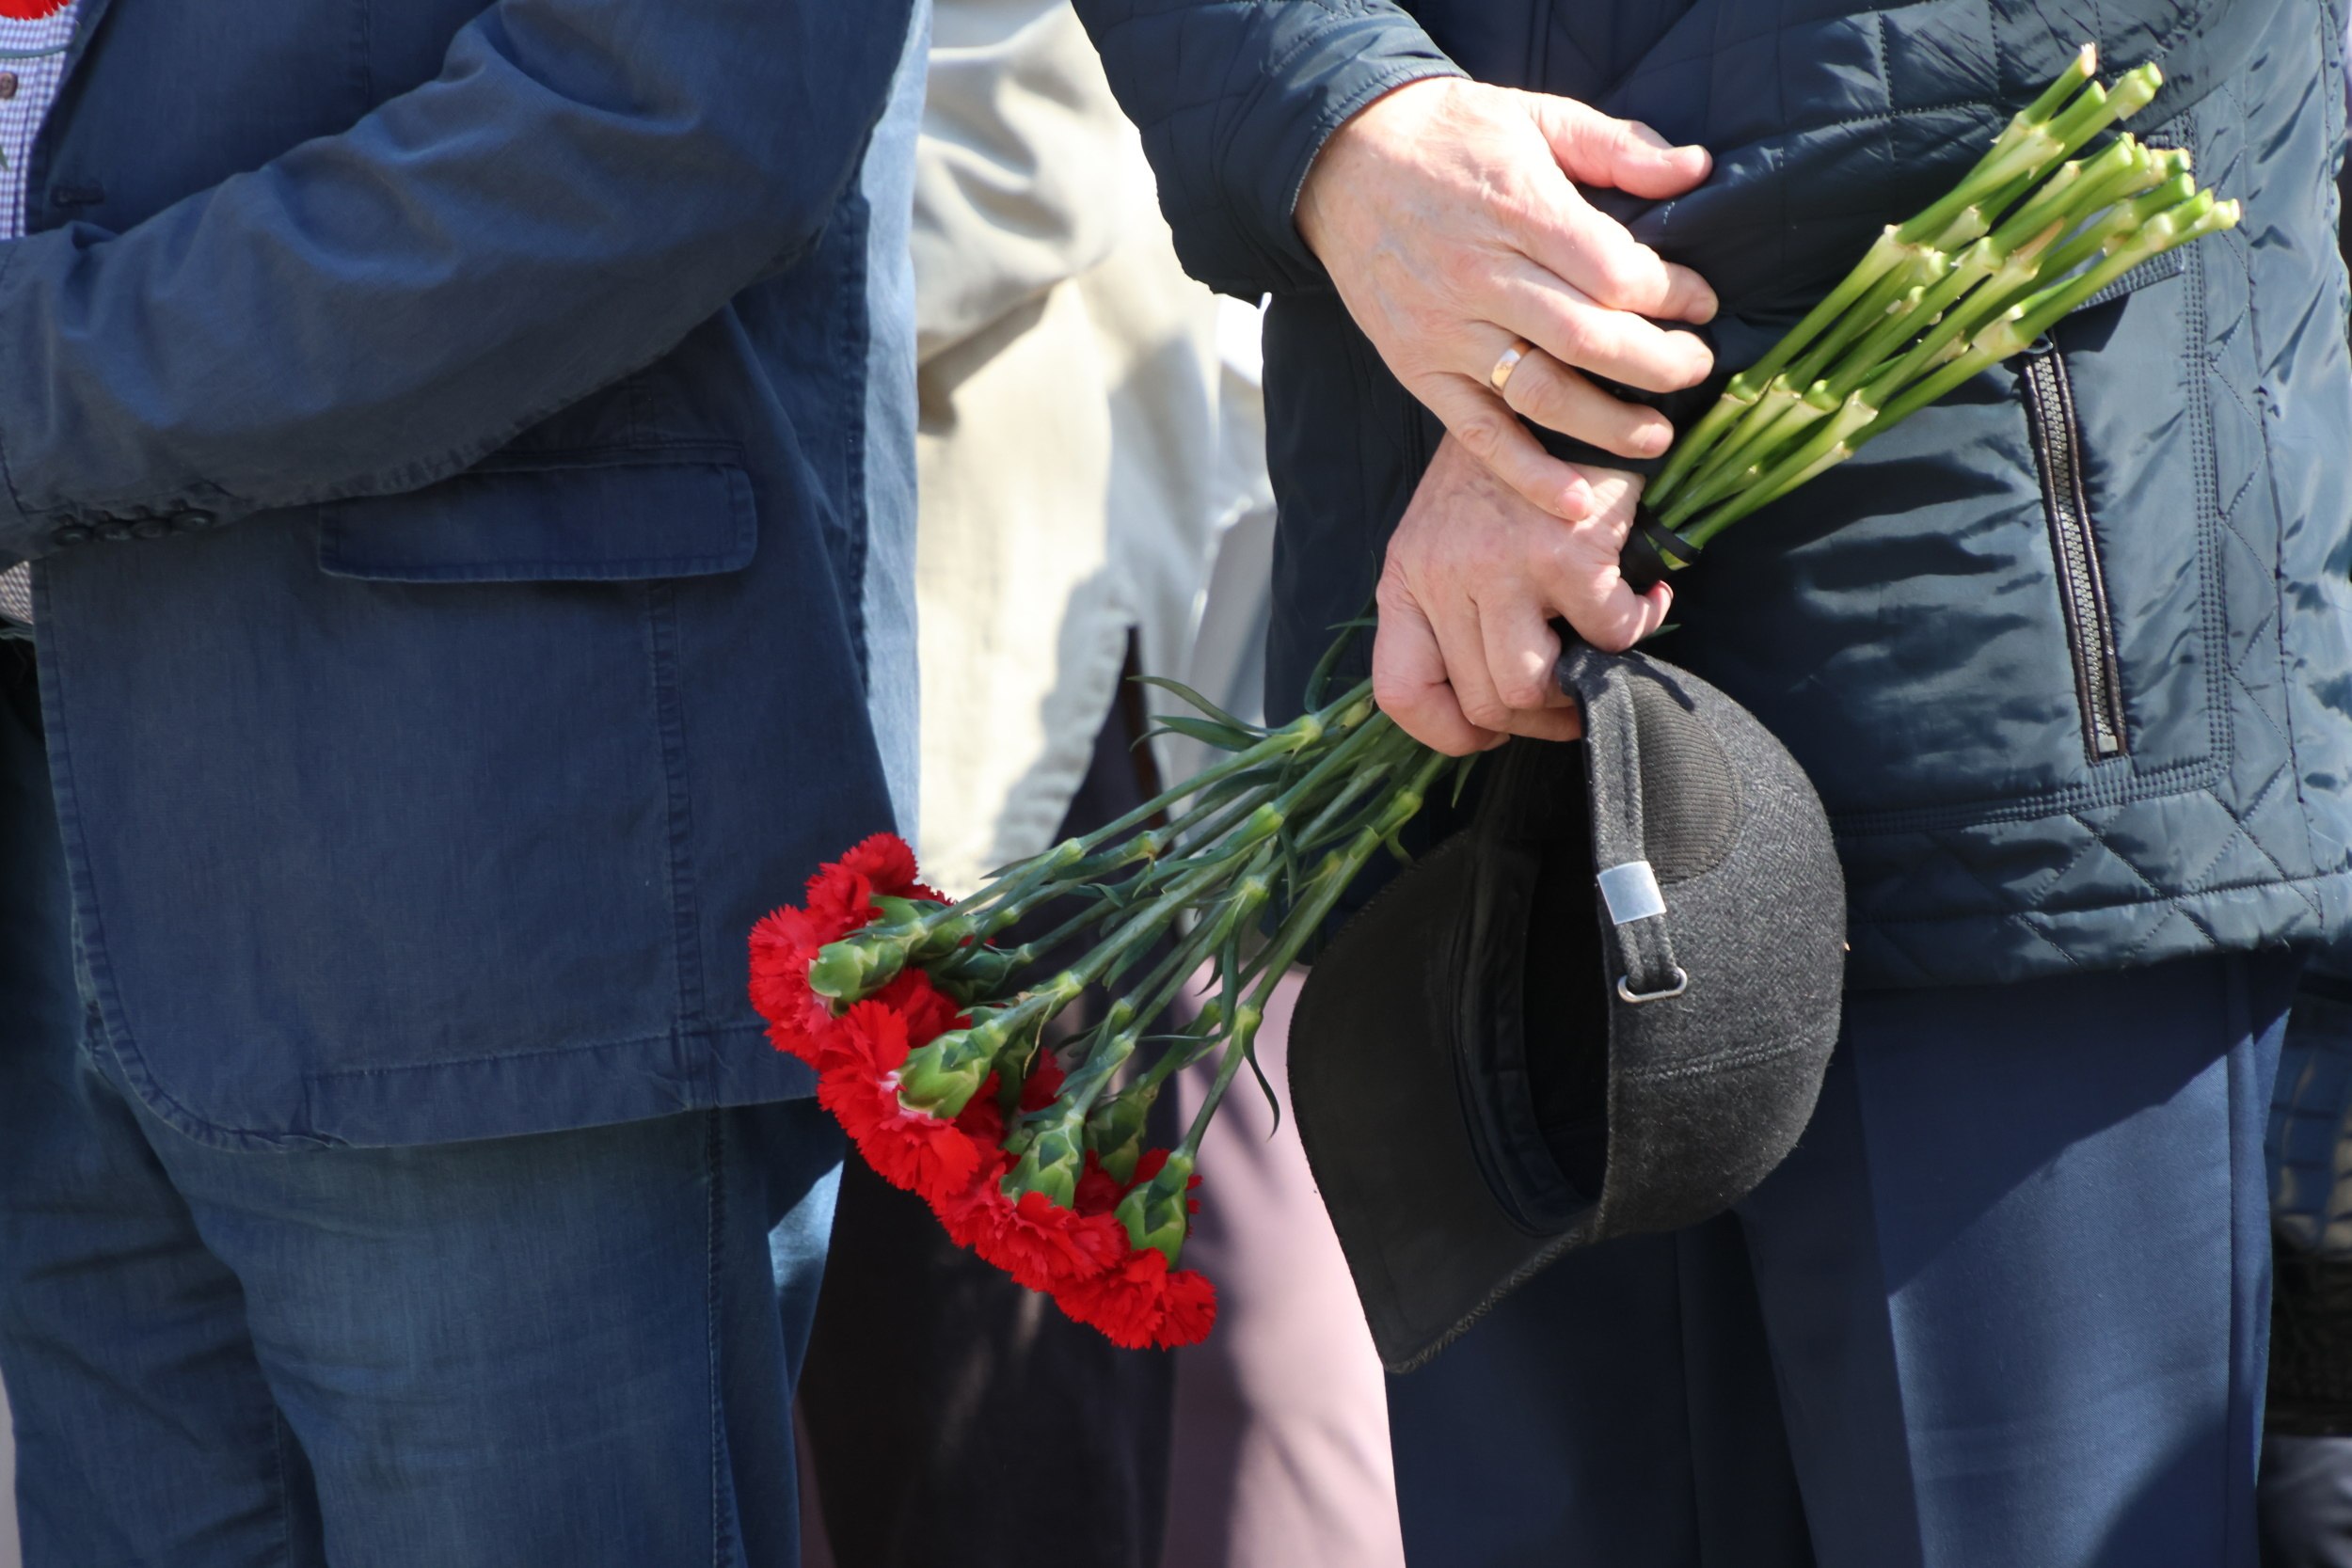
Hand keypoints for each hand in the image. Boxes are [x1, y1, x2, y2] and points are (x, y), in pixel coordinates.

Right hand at [1296, 76, 1715, 520]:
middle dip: (1658, 364)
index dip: (1671, 295)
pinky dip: (1527, 473)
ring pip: (1542, 393)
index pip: (1615, 271)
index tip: (1700, 304)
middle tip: (1696, 369)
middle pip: (1589, 338)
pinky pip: (1478, 432)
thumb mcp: (1534, 115)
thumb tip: (1695, 171)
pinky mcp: (1417, 368)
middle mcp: (1481, 274)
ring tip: (1657, 435)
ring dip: (1609, 425)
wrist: (1340, 159)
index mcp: (1518, 207)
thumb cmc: (1449, 137)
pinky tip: (1574, 501)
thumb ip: (1615, 147)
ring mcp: (1445, 330)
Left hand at [1374, 435, 1669, 754]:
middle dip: (1537, 718)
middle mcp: (1444, 575)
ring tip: (1604, 655)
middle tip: (1572, 696)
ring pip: (1534, 687)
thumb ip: (1451, 607)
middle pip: (1481, 703)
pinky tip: (1646, 601)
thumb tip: (1490, 700)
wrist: (1559, 386)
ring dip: (1582, 688)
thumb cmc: (1510, 472)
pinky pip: (1609, 636)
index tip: (1492, 729)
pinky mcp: (1565, 554)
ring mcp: (1501, 567)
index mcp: (1407, 576)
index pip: (1400, 691)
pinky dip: (1638, 628)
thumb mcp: (1447, 536)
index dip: (1447, 732)